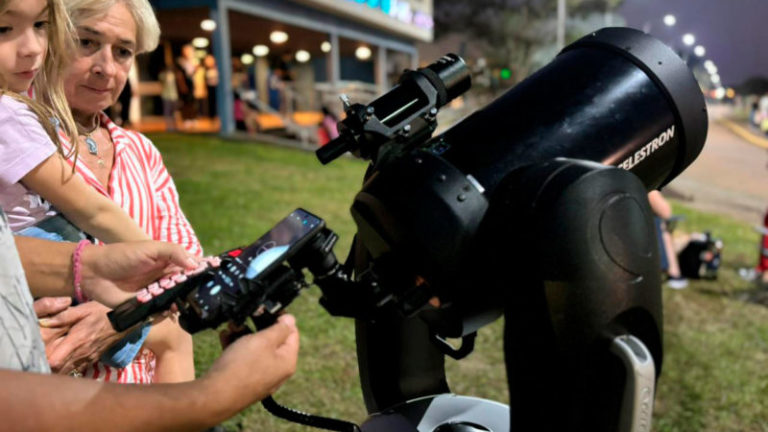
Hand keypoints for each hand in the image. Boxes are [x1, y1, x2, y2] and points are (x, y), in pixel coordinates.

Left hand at [37, 302, 128, 373]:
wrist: (125, 319)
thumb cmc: (103, 312)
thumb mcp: (83, 309)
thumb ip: (63, 316)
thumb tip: (44, 322)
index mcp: (77, 340)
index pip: (55, 360)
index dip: (42, 362)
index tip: (35, 356)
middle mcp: (82, 353)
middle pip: (58, 371)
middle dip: (46, 368)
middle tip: (37, 361)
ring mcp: (88, 358)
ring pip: (66, 372)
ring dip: (55, 370)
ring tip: (47, 362)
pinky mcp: (92, 360)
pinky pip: (75, 369)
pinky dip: (66, 369)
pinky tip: (62, 362)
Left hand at [80, 241, 197, 307]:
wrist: (95, 272)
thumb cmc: (123, 255)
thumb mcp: (151, 248)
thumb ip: (174, 252)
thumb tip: (196, 265)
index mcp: (170, 262)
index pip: (192, 267)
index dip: (203, 271)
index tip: (216, 276)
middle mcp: (166, 278)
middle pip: (187, 286)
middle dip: (195, 290)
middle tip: (203, 294)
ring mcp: (157, 293)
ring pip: (176, 300)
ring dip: (182, 302)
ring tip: (183, 302)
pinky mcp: (146, 307)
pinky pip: (161, 312)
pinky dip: (166, 312)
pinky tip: (169, 310)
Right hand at [203, 314, 298, 410]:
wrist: (215, 396)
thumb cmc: (241, 366)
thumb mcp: (263, 340)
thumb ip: (279, 328)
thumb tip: (291, 319)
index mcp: (287, 362)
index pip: (292, 333)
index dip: (282, 318)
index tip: (268, 308)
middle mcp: (277, 371)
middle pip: (273, 341)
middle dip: (258, 326)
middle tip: (247, 315)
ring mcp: (260, 377)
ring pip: (256, 349)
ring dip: (244, 334)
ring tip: (232, 326)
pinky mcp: (244, 381)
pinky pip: (244, 359)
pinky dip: (236, 347)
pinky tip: (225, 337)